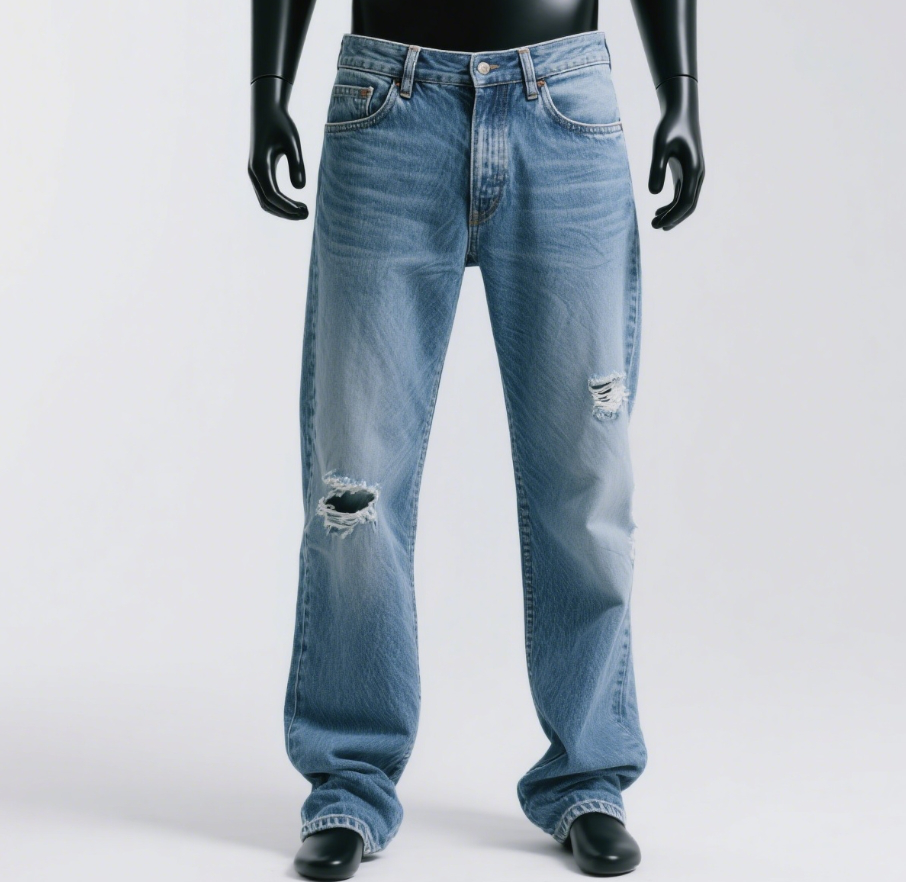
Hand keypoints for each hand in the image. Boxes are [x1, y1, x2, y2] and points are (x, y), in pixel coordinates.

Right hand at [248, 76, 307, 219]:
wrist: (266, 110)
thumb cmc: (281, 123)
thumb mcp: (293, 142)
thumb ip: (297, 165)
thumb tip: (300, 189)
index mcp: (259, 166)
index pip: (272, 195)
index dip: (288, 207)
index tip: (306, 212)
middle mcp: (253, 172)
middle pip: (267, 203)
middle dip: (287, 213)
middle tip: (307, 215)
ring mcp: (254, 174)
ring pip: (265, 202)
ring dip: (283, 211)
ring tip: (303, 211)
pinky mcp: (258, 173)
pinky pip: (266, 195)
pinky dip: (280, 204)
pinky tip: (295, 204)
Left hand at [648, 75, 703, 230]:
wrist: (680, 111)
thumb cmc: (670, 126)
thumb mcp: (659, 145)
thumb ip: (656, 168)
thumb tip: (653, 194)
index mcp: (694, 170)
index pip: (686, 202)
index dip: (673, 216)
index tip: (658, 225)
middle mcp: (697, 174)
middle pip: (688, 206)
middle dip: (673, 219)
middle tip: (654, 226)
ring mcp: (693, 173)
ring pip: (686, 201)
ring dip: (672, 213)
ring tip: (654, 222)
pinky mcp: (686, 171)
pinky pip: (682, 193)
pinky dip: (672, 204)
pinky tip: (659, 209)